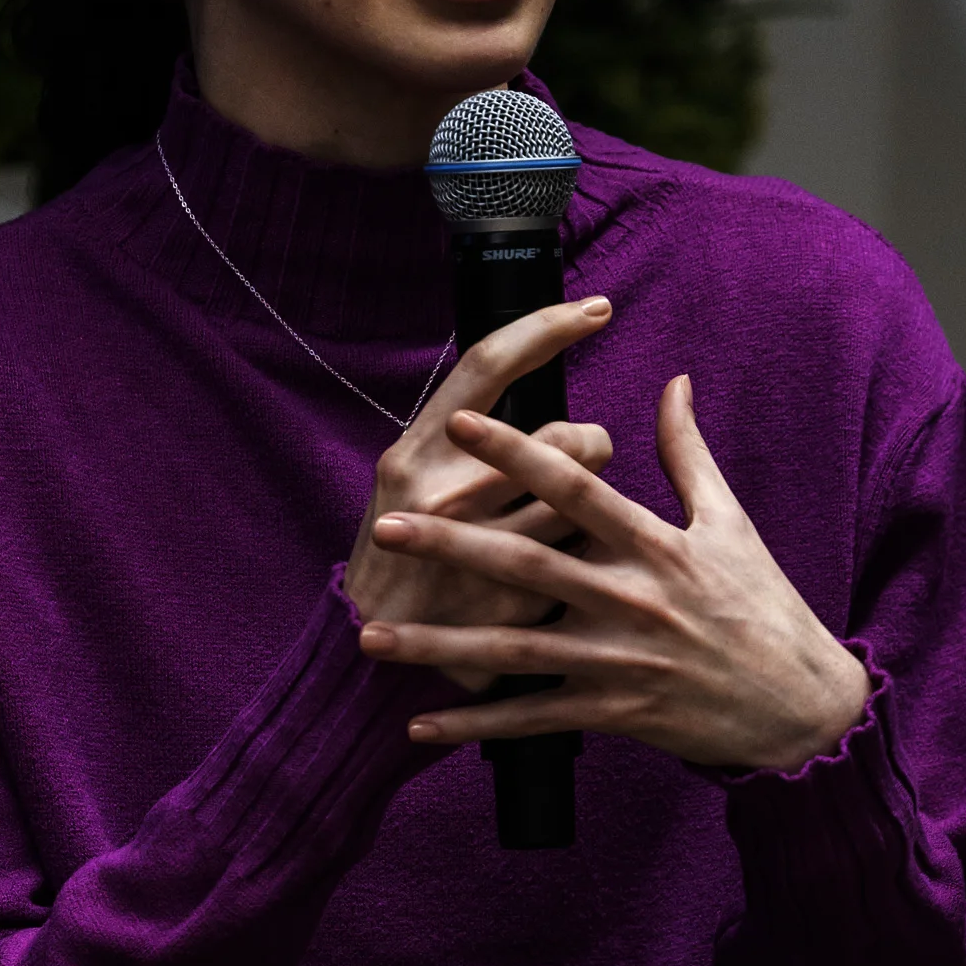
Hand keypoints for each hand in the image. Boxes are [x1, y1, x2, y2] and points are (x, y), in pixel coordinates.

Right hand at [344, 296, 613, 693]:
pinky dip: (582, 562)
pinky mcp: (512, 606)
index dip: (547, 327)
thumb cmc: (400, 554)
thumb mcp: (407, 481)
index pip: (488, 365)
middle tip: (584, 458)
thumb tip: (524, 366)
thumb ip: (459, 435)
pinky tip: (570, 576)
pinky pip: (579, 561)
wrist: (369, 657)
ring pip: (584, 502)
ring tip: (576, 518)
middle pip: (564, 436)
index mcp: (415, 453)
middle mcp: (443, 495)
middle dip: (590, 443)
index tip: (596, 308)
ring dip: (595, 506)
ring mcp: (479, 553)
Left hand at [357, 373, 870, 772]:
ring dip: (440, 644)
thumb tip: (673, 380)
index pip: (576, 488)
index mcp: (656, 546)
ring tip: (373, 635)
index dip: (518, 453)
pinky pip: (534, 720)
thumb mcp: (732, 523)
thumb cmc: (764, 607)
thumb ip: (688, 452)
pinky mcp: (615, 714)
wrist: (800, 705)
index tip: (461, 424)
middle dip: (453, 543)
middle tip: (387, 525)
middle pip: (528, 564)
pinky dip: (477, 725)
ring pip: (515, 649)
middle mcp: (632, 600)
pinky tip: (420, 724)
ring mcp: (619, 662)